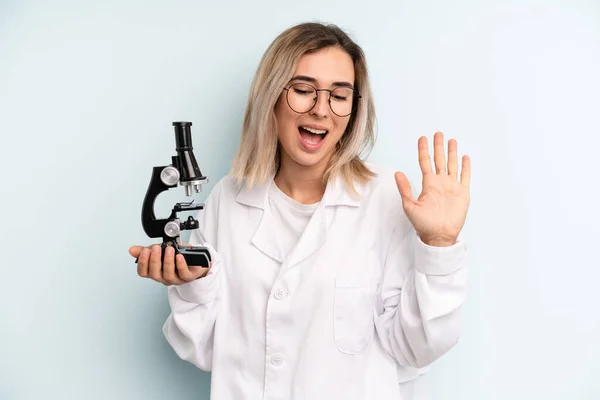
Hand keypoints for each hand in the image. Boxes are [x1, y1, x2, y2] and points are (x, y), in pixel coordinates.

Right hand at [129, 243, 209, 285]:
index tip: (145, 251)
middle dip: (154, 260)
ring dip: (167, 261)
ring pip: (168, 275)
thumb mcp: (161, 250)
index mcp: (156, 272)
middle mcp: (164, 277)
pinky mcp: (188, 277)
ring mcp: (176, 279)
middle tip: (156, 248)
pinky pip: (183, 274)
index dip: (142, 263)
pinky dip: (180, 265)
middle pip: (154, 275)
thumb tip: (132, 250)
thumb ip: (147, 250)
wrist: (195, 260)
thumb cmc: (176, 256)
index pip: (143, 273)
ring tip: (169, 249)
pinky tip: (179, 257)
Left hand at [395, 132, 470, 246]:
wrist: (439, 235)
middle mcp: (440, 182)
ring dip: (452, 153)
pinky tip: (465, 157)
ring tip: (452, 140)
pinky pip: (465, 177)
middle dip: (439, 146)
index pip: (425, 162)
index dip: (424, 150)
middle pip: (439, 160)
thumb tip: (397, 173)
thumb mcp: (410, 206)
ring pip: (452, 165)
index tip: (422, 138)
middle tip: (438, 133)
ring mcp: (452, 186)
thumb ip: (405, 189)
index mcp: (428, 184)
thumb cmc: (423, 224)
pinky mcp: (463, 193)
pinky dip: (466, 167)